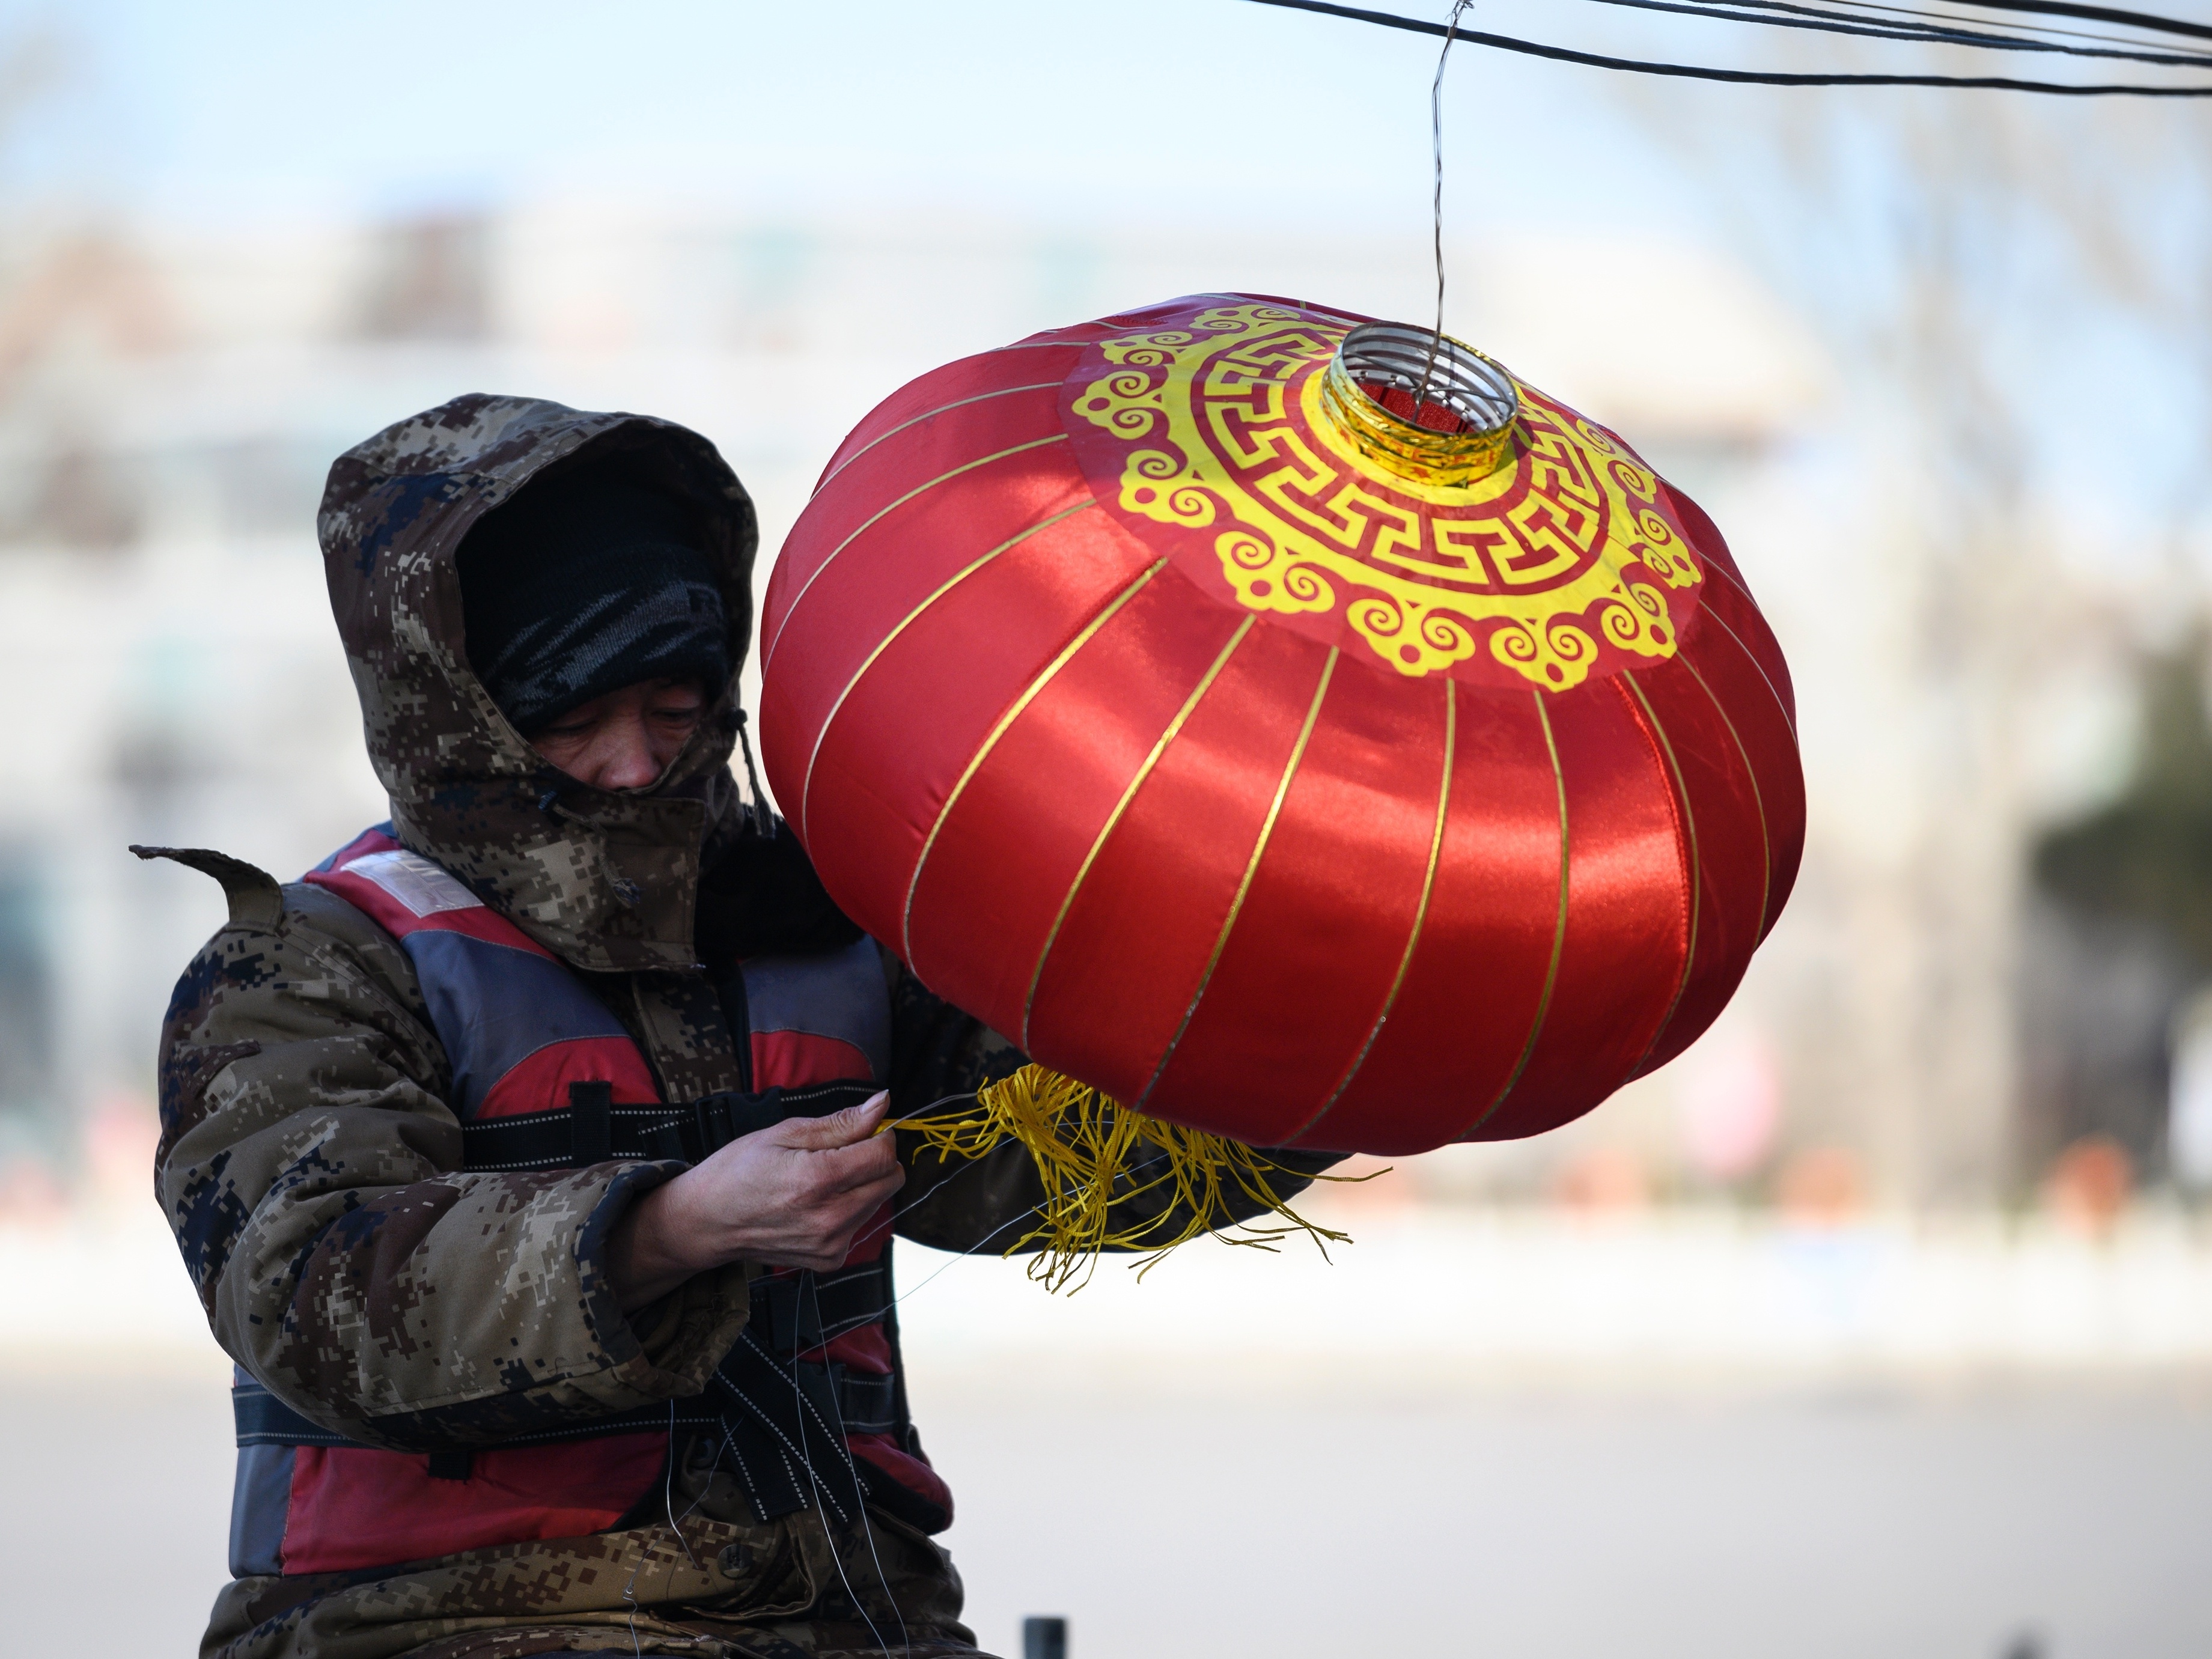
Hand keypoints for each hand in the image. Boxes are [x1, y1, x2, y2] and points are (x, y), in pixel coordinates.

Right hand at [605, 1091, 904, 1310]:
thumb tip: (883, 1103)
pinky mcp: (829, 1260)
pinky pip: (861, 1226)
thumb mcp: (784, 1133)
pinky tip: (815, 1205)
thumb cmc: (739, 1170)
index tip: (861, 1131)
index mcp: (818, 1179)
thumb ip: (840, 1122)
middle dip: (875, 1159)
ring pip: (878, 1202)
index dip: (879, 1135)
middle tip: (839, 1153)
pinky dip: (848, 1210)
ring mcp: (831, 1244)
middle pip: (890, 1179)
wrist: (707, 1221)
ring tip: (820, 1181)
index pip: (884, 1154)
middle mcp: (830, 1218)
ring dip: (862, 1186)